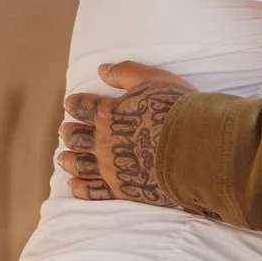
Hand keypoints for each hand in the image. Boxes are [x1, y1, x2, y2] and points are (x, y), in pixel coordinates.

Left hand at [58, 61, 195, 204]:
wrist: (198, 147)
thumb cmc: (178, 110)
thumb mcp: (153, 80)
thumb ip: (125, 73)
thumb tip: (101, 69)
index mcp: (108, 113)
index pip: (82, 107)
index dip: (74, 104)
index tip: (71, 104)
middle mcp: (103, 141)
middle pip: (75, 137)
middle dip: (68, 132)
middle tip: (66, 131)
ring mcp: (111, 168)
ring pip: (79, 164)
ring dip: (68, 159)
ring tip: (64, 157)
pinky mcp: (122, 190)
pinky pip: (92, 191)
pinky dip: (79, 187)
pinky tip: (74, 184)